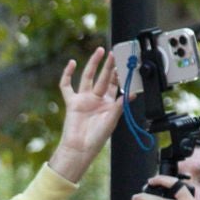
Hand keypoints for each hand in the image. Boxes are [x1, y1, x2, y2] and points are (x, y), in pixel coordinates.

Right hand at [46, 49, 122, 184]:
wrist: (80, 148)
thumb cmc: (97, 137)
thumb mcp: (113, 119)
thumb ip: (120, 105)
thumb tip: (133, 92)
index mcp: (109, 104)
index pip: (116, 84)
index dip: (120, 74)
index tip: (126, 64)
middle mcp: (96, 99)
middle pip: (104, 78)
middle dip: (110, 66)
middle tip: (115, 53)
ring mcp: (84, 99)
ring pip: (88, 77)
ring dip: (93, 64)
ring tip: (100, 52)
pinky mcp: (72, 102)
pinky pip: (67, 86)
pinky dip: (67, 75)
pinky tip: (72, 63)